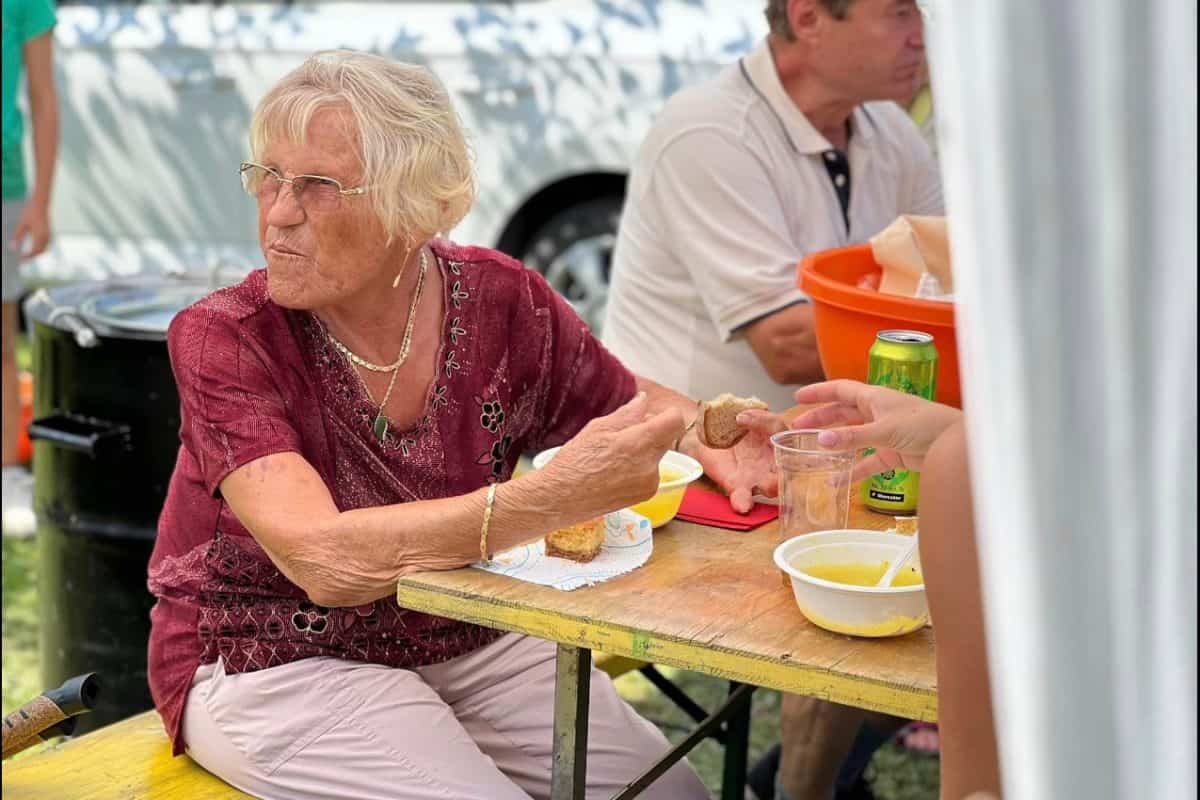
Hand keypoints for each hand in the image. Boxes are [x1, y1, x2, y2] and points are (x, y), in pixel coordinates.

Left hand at [12, 202, 50, 257]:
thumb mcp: (21, 225)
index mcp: (39, 235)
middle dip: (32, 256)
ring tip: (28, 254)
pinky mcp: (49, 234)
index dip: (27, 256)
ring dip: (37, 253)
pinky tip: (34, 248)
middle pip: (40, 251)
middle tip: (23, 258)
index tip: (21, 258)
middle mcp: (46, 236)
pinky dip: (40, 249)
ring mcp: (49, 235)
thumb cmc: (30, 213)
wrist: (40, 205)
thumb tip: (12, 248)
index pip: (34, 250)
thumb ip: (17, 237)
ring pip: (44, 249)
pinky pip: (46, 245)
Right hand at [543, 392, 684, 518]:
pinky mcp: (646, 496)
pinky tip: (615, 470)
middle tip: (624, 432)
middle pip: (666, 438)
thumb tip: (643, 400)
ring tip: (614, 455)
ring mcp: (650, 483)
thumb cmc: (574, 462)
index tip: (652, 414)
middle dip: (652, 430)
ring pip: (658, 455)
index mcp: (639, 444)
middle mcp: (650, 466)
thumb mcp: (598, 429)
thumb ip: (627, 414)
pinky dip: (640, 467)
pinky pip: (651, 472)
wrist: (560, 499)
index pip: (675, 421)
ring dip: (644, 450)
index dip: (666, 413)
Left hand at [683, 410, 787, 513]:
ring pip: (772, 486)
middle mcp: (771, 459)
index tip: (747, 421)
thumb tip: (742, 417)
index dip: (772, 426)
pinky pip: (743, 497)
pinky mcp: (737, 485)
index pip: (782, 432)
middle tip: (783, 464)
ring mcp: (756, 475)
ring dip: (772, 486)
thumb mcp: (741, 410)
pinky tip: (742, 506)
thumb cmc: (730, 424)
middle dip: (789, 467)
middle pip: (789, 466)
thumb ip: (749, 414)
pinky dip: (743, 502)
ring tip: (769, 486)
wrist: (705, 434)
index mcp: (776, 437)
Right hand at [790, 380, 962, 481]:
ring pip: (851, 437)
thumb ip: (852, 437)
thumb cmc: (924, 425)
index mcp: (874, 397)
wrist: (953, 444)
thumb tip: (821, 441)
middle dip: (820, 418)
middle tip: (798, 427)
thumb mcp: (884, 429)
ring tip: (811, 451)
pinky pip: (866, 462)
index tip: (798, 398)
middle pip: (842, 413)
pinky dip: (852, 470)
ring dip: (833, 443)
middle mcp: (876, 412)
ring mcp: (884, 433)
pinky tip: (837, 480)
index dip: (819, 392)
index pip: (840, 390)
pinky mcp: (892, 453)